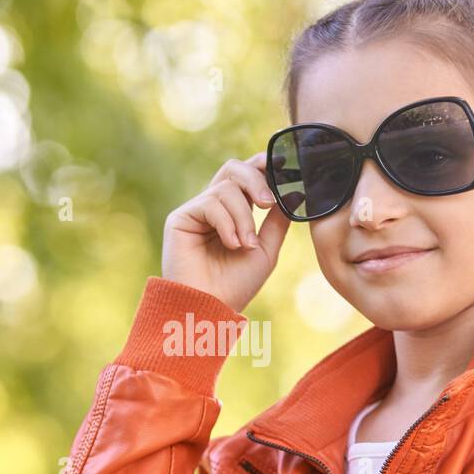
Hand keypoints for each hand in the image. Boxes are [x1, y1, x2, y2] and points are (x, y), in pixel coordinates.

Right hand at [160, 151, 299, 314]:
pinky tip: (231, 245)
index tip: (285, 169)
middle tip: (269, 203)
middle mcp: (213, 207)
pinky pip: (211, 203)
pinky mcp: (180, 218)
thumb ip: (277, 219)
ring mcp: (195, 211)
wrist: (211, 308)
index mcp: (233, 211)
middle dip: (256, 180)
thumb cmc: (236, 285)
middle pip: (234, 169)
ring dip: (244, 216)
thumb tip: (294, 189)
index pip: (247, 175)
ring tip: (246, 245)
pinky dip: (228, 223)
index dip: (263, 166)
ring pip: (226, 187)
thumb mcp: (266, 249)